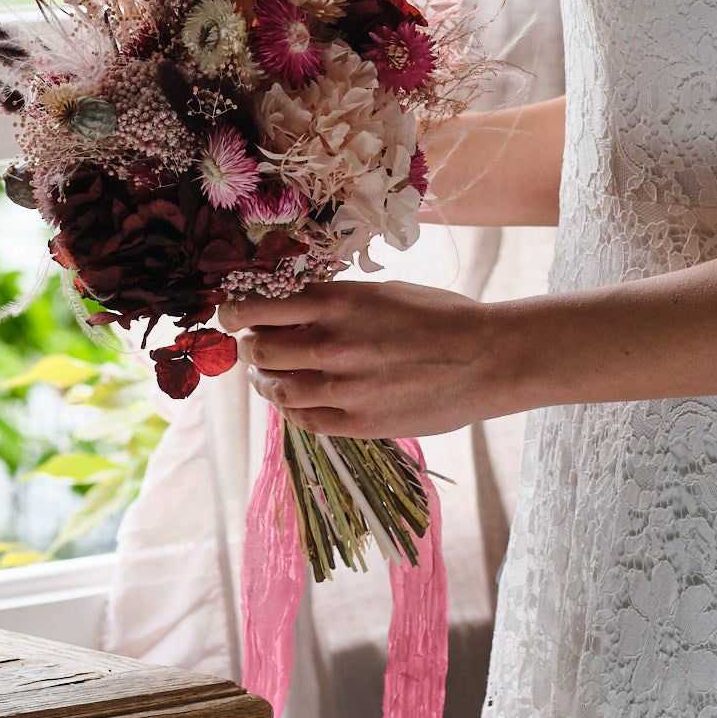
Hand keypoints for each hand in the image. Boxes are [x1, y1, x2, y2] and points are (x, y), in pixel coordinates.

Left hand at [216, 280, 516, 438]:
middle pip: (260, 350)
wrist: (487, 359)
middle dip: (251, 346)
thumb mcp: (382, 293)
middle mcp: (332, 344)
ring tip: (269, 375)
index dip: (234, 312)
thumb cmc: (440, 316)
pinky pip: (304, 420)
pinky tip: (296, 400)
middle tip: (254, 345)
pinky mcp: (358, 424)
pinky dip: (292, 409)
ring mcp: (343, 389)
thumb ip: (336, 303)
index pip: (258, 307)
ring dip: (266, 380)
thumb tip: (292, 310)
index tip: (230, 315)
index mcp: (338, 302)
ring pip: (276, 389)